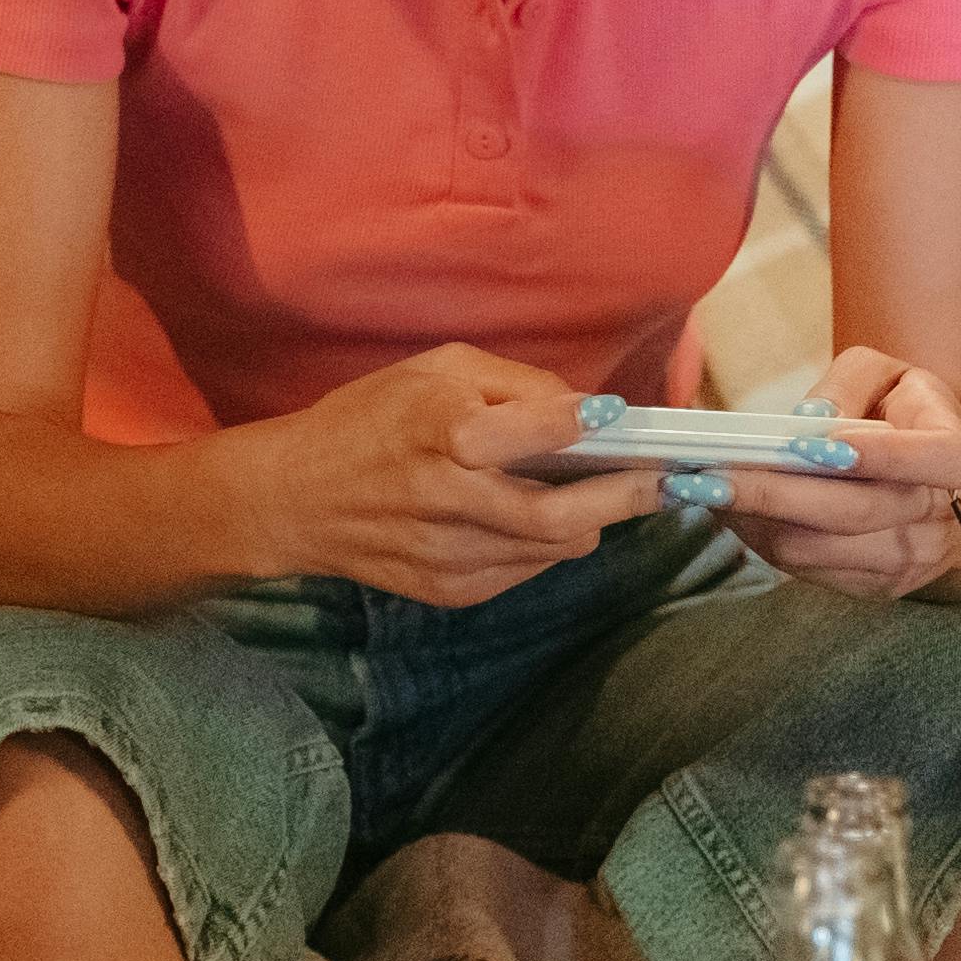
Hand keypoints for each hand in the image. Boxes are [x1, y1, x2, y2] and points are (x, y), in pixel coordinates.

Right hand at [229, 343, 634, 606]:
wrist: (295, 497)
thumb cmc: (368, 419)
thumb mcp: (437, 371)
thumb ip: (515, 386)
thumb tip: (587, 409)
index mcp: (446, 434)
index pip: (539, 433)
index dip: (590, 426)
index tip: (624, 420)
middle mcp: (451, 501)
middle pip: (565, 515)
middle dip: (626, 498)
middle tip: (666, 481)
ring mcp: (452, 555)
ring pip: (555, 549)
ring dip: (592, 521)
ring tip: (608, 492)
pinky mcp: (449, 590)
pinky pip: (526, 570)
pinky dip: (547, 544)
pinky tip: (541, 516)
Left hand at [669, 345, 960, 600]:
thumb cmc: (915, 420)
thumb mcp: (896, 377)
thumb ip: (853, 382)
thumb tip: (808, 416)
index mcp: (955, 458)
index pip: (924, 460)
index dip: (873, 454)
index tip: (805, 444)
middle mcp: (936, 518)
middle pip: (850, 512)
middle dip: (773, 494)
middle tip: (709, 473)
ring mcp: (905, 561)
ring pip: (817, 549)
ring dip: (753, 521)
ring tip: (701, 489)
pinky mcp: (875, 587)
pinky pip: (805, 570)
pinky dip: (760, 539)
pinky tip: (729, 511)